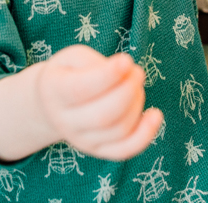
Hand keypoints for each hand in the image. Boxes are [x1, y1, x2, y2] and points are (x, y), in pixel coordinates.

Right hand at [36, 45, 162, 160]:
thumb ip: (97, 63)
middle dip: (129, 90)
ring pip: (118, 130)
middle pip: (103, 115)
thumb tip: (126, 72)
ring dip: (137, 105)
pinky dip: (145, 135)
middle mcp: (65, 121)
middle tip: (137, 71)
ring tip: (136, 85)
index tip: (126, 60)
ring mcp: (81, 140)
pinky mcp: (97, 150)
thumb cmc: (70, 72)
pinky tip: (155, 115)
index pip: (81, 89)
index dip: (108, 75)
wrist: (52, 103)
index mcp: (54, 91)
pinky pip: (124, 150)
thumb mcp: (75, 57)